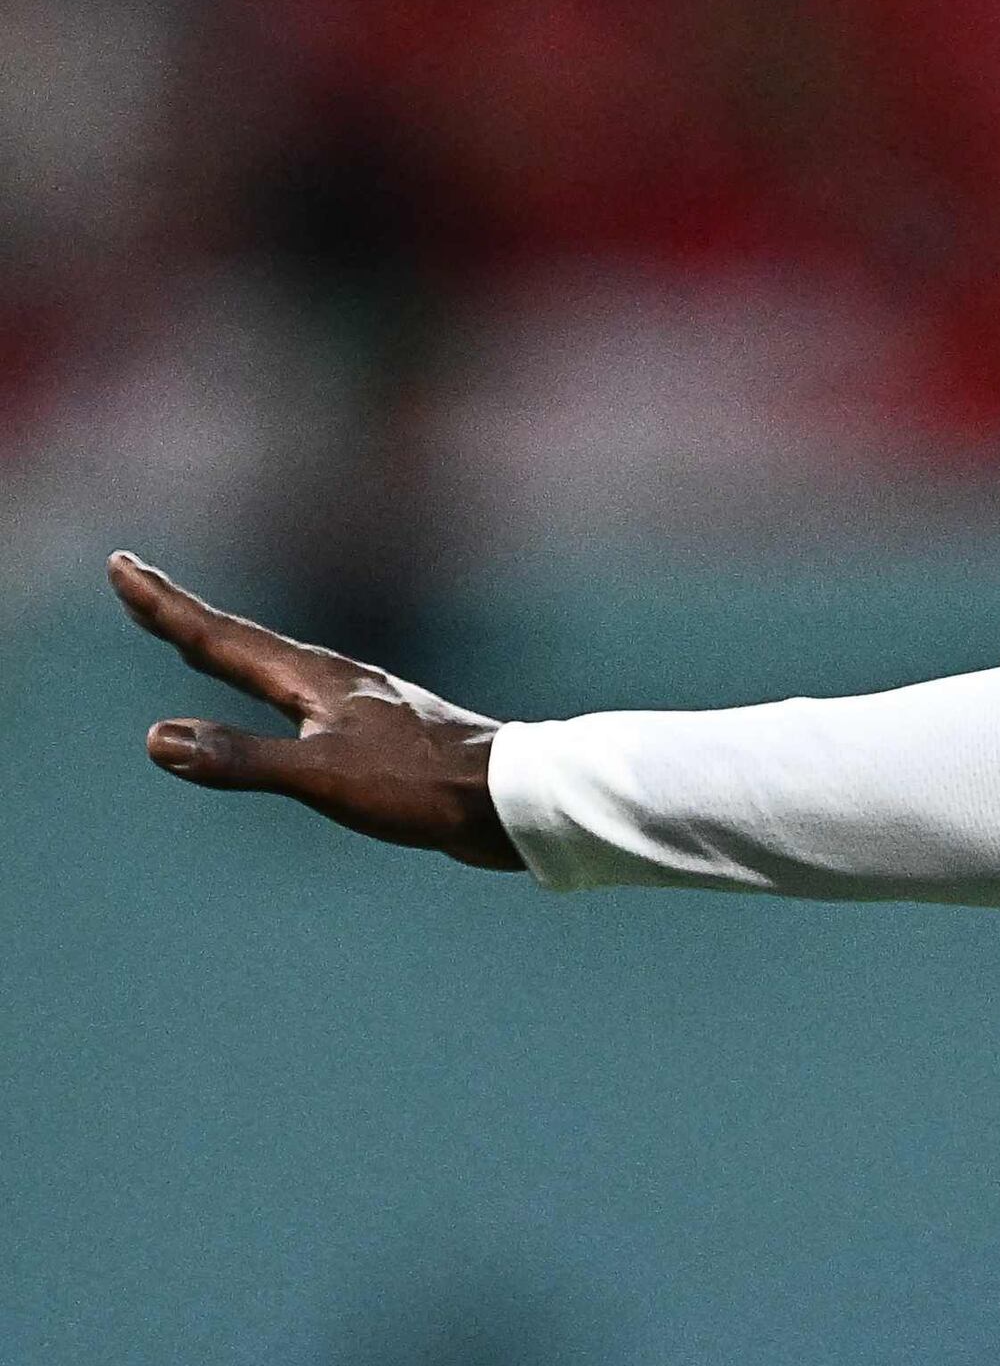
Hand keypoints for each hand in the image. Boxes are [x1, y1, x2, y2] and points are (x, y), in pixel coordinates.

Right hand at [118, 553, 520, 869]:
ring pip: (273, 666)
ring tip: (194, 635)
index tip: (121, 566)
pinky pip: (302, 698)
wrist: (513, 800)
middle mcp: (332, 680)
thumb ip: (244, 759)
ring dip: (225, 646)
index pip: (219, 637)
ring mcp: (359, 703)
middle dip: (182, 614)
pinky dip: (268, 685)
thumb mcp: (324, 777)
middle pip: (240, 640)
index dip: (165, 607)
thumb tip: (158, 739)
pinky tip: (285, 700)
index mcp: (313, 681)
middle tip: (135, 581)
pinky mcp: (382, 731)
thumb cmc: (424, 787)